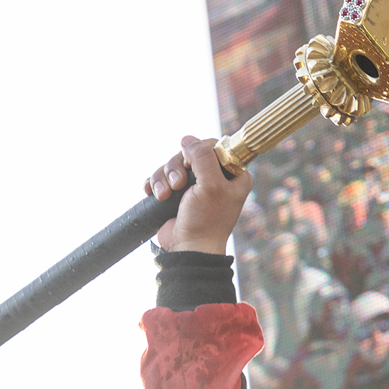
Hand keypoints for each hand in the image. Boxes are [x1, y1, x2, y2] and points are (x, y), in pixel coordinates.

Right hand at [145, 135, 252, 252]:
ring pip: (173, 163)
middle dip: (177, 166)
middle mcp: (216, 177)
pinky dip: (156, 184)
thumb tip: (187, 139)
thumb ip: (203, 157)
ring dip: (164, 177)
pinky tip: (155, 195)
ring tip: (165, 195)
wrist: (188, 249)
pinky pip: (161, 176)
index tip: (193, 167)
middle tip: (178, 185)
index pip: (214, 145)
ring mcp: (195, 185)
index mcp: (234, 175)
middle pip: (189, 152)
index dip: (199, 151)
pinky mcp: (177, 193)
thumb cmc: (206, 221)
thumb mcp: (211, 185)